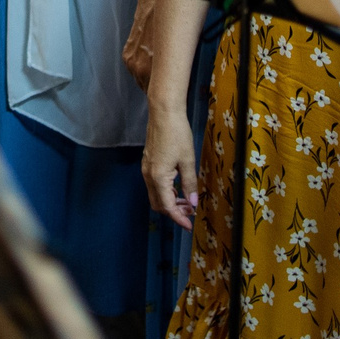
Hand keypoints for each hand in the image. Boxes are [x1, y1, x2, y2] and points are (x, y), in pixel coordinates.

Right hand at [142, 106, 199, 229]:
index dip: (179, 218)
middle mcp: (148, 176)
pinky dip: (166, 192)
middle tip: (191, 211)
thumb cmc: (177, 134)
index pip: (167, 207)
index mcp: (158, 178)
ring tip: (187, 200)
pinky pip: (154, 185)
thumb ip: (189, 184)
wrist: (163, 112)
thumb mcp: (188, 160)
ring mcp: (146, 169)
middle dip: (174, 212)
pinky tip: (178, 187)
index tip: (189, 226)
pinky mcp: (148, 163)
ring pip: (155, 195)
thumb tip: (193, 203)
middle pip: (158, 204)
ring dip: (170, 202)